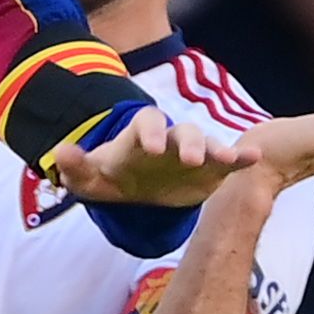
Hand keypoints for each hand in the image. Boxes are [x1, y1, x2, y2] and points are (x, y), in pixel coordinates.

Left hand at [47, 107, 247, 208]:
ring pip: (207, 142)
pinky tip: (254, 158)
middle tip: (190, 159)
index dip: (149, 131)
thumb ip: (75, 166)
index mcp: (139, 136)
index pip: (145, 122)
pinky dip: (241, 157)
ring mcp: (192, 152)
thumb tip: (59, 152)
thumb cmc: (114, 177)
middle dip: (187, 142)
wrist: (140, 190)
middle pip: (182, 131)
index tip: (151, 148)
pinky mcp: (210, 169)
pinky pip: (228, 159)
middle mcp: (169, 139)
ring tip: (224, 159)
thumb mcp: (91, 177)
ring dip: (215, 149)